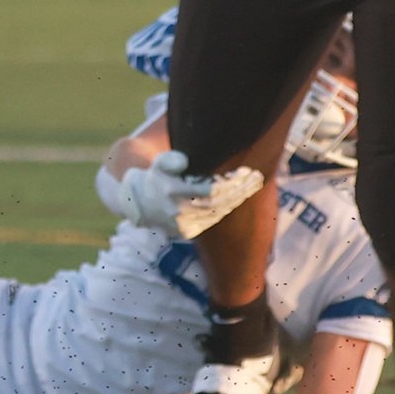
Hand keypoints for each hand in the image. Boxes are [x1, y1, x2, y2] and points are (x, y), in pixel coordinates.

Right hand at [116, 150, 263, 238]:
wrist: (140, 204)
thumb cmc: (156, 178)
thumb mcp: (158, 164)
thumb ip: (170, 160)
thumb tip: (185, 161)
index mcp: (173, 191)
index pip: (207, 191)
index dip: (227, 184)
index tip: (243, 174)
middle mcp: (178, 211)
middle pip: (216, 204)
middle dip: (237, 193)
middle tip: (254, 180)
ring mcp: (182, 225)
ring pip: (215, 215)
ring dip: (233, 202)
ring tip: (249, 188)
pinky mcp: (185, 233)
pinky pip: (209, 223)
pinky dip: (223, 212)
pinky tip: (234, 200)